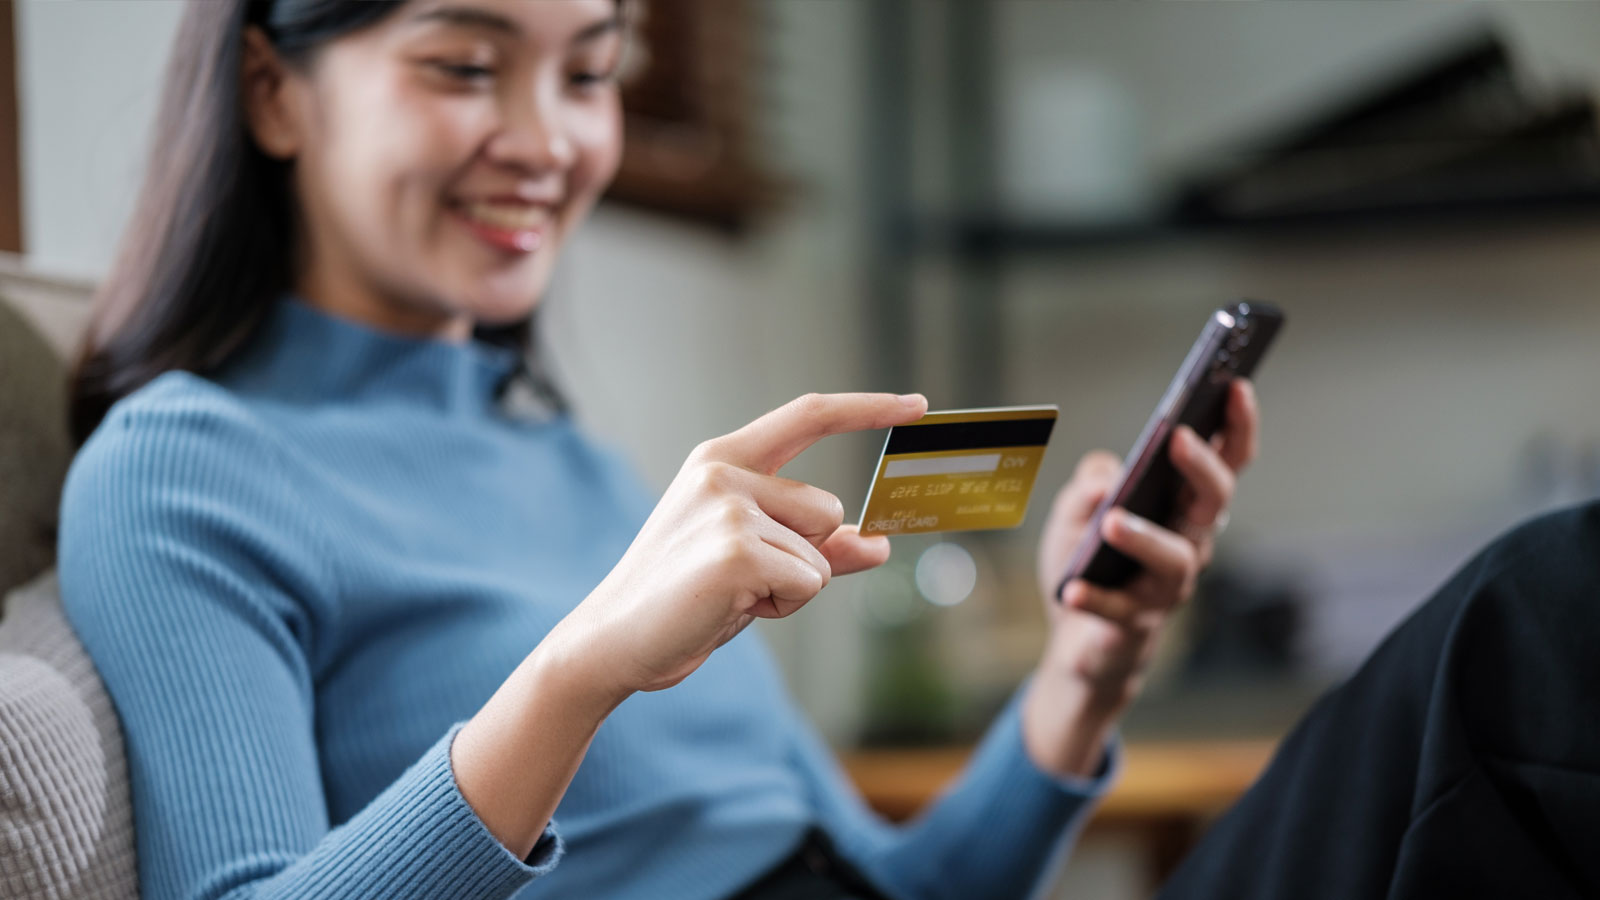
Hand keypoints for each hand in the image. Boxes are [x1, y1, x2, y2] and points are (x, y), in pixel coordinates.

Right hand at [545, 392, 928, 704]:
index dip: (867, 407)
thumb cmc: (685, 597)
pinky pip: (810, 582)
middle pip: (829, 510)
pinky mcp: (737, 549)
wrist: (615, 639)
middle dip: (805, 556)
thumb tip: (881, 542)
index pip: (808, 416)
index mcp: (723, 459)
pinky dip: (782, 606)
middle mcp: (724, 472)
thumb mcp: (755, 560)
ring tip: (731, 593)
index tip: (918, 403)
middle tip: (743, 580)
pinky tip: (729, 607)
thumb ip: (819, 546)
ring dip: (792, 586)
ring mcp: (729, 507)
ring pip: (822, 553)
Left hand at [1023, 380, 1259, 775]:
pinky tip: (1071, 588)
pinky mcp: (1136, 624)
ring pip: (1175, 559)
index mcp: (1182, 505)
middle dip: (1201, 467)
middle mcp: (1189, 543)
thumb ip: (1089, 485)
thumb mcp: (1075, 512)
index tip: (1235, 385)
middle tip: (1178, 437)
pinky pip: (1120, 610)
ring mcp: (1167, 587)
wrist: (1077, 638)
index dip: (1235, 425)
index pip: (1223, 460)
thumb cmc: (1090, 560)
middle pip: (1214, 502)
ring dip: (1145, 537)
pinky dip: (1095, 598)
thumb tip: (1107, 475)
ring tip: (1112, 521)